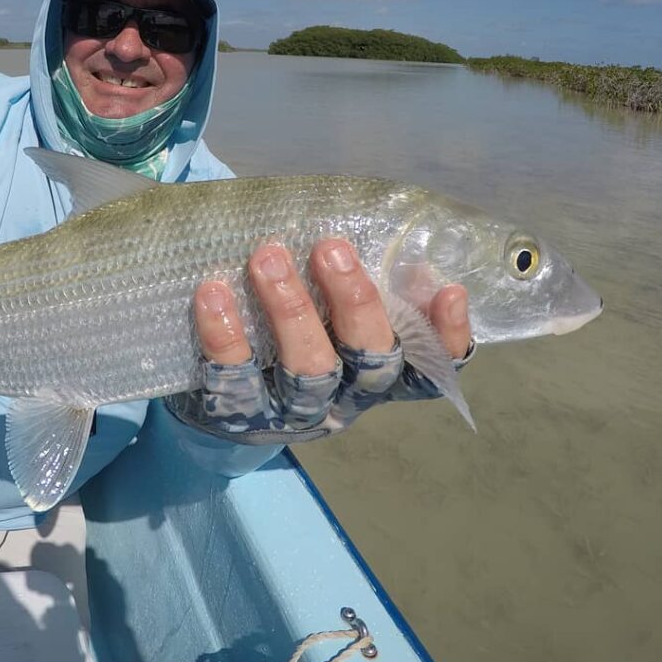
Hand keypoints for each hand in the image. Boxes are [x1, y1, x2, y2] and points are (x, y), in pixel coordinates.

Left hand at [165, 239, 472, 442]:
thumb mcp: (327, 313)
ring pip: (308, 369)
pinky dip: (225, 334)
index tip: (449, 290)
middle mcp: (345, 398)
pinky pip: (233, 378)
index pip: (430, 368)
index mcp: (376, 374)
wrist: (218, 406)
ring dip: (290, 309)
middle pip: (370, 359)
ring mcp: (292, 412)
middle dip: (355, 300)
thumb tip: (402, 253)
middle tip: (330, 246)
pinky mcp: (237, 415)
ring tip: (266, 257)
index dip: (445, 336)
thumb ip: (357, 286)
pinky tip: (212, 292)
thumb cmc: (288, 334)